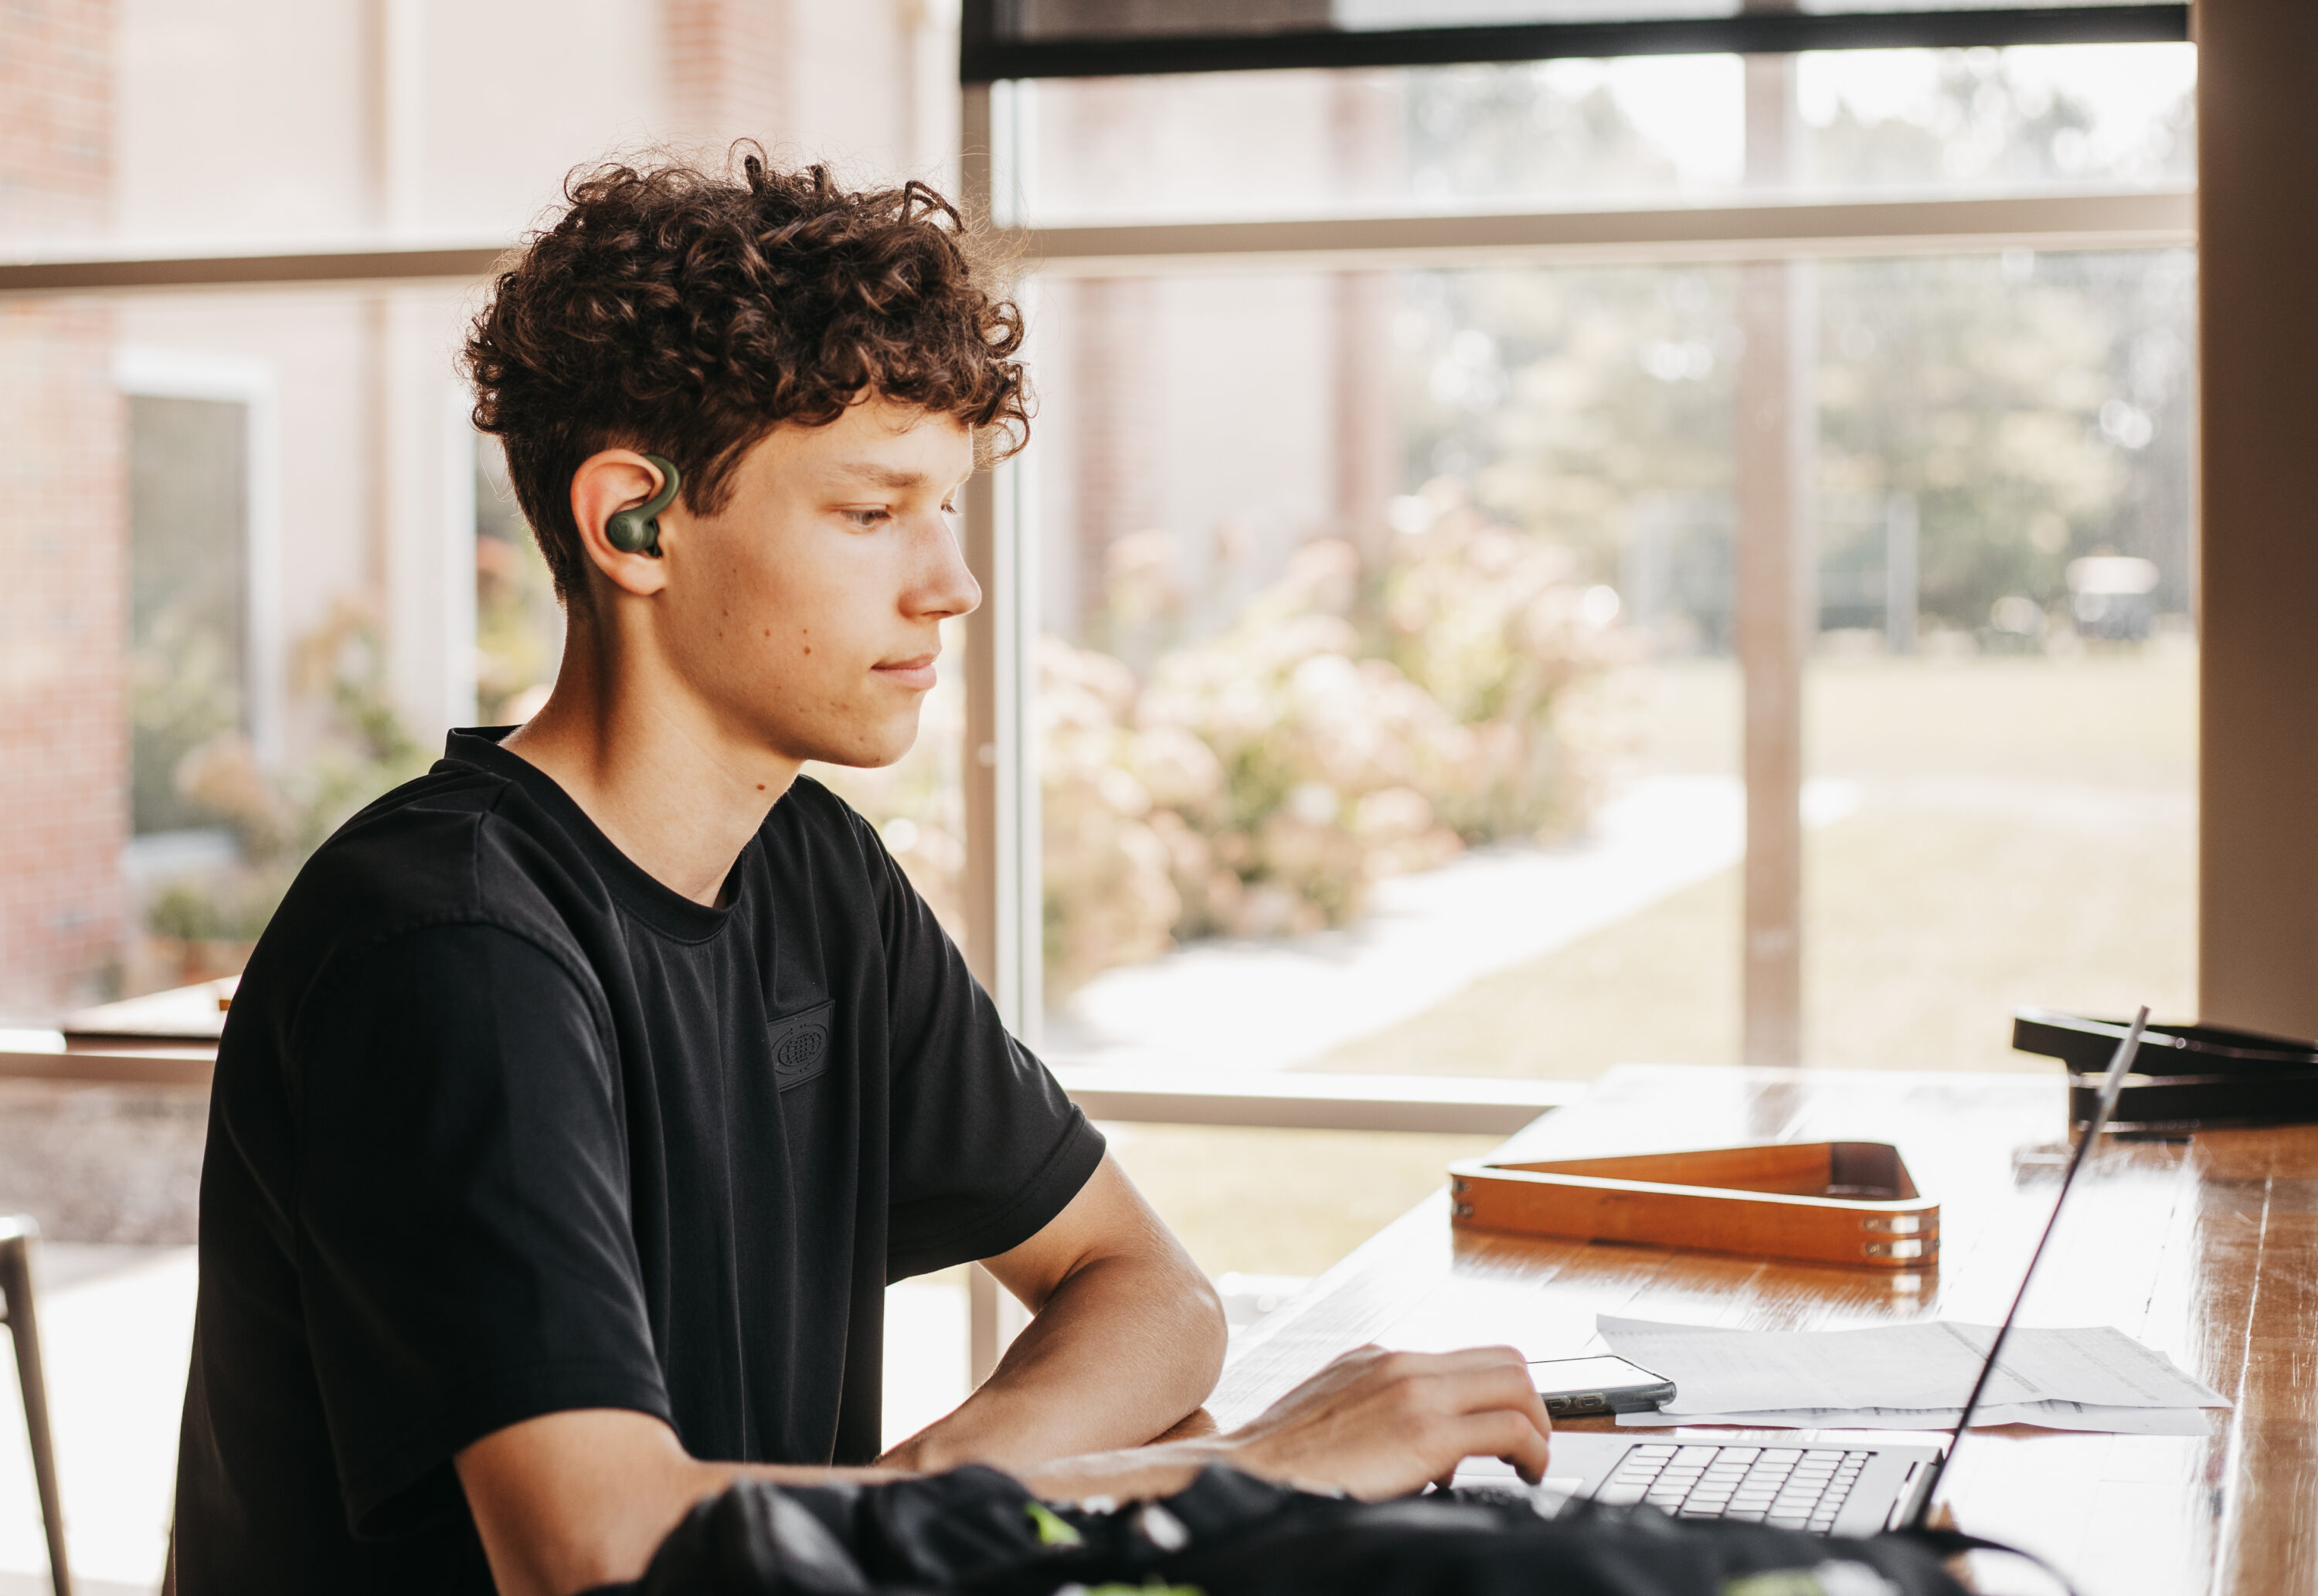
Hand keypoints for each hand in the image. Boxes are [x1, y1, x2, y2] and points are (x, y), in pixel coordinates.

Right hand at [1218, 1345, 1550, 1499]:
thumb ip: (1379, 1413)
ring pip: (1514, 1384)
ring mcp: (1413, 1391)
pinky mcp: (1423, 1430)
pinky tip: (1523, 1473)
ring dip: (1536, 1426)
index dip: (1501, 1390)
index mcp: (1378, 1360)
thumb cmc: (1285, 1464)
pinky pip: (1507, 1428)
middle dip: (1531, 1403)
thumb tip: (1426, 1448)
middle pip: (1503, 1360)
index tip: (1509, 1423)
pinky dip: (1532, 1450)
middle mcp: (1399, 1364)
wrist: (1248, 1475)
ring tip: (1529, 1462)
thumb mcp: (1334, 1414)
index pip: (1466, 1356)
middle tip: (1531, 1443)